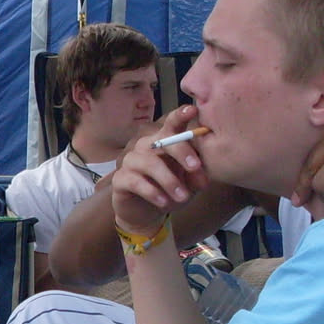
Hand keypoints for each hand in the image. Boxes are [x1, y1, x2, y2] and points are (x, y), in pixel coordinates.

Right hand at [110, 107, 209, 236]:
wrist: (146, 213)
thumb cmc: (171, 190)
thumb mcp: (189, 183)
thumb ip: (196, 176)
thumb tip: (202, 176)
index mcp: (165, 141)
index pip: (172, 123)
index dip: (181, 115)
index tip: (193, 110)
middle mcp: (146, 146)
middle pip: (163, 140)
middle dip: (182, 152)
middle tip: (196, 168)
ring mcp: (131, 161)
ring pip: (150, 163)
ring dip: (169, 180)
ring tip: (182, 197)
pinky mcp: (120, 178)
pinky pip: (136, 181)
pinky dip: (152, 192)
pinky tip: (164, 202)